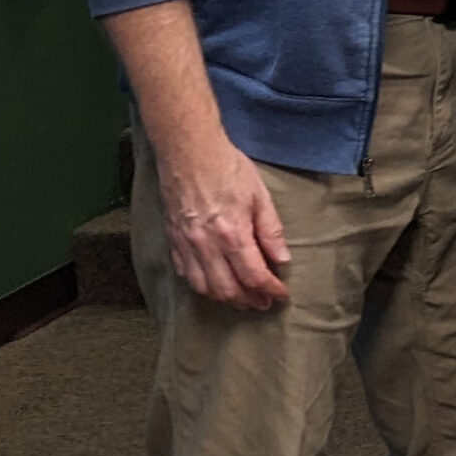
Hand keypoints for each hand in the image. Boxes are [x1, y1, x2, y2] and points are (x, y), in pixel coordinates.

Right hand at [154, 131, 290, 310]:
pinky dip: (202, 287)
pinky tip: (214, 285)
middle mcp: (206, 245)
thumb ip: (271, 231)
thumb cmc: (227, 168)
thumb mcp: (260, 196)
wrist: (189, 152)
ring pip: (204, 288)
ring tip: (243, 299)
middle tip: (264, 303)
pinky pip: (186, 275)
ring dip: (226, 299)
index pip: (254, 276)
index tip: (281, 295)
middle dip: (249, 301)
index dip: (270, 290)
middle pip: (228, 289)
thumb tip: (281, 259)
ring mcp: (186, 245)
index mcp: (232, 234)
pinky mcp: (173, 241)